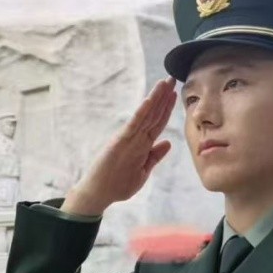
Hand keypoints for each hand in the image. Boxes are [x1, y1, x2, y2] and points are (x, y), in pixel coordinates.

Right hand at [62, 78, 176, 215]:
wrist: (97, 194)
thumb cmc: (117, 184)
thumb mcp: (142, 171)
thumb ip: (154, 157)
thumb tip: (168, 143)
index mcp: (142, 145)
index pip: (158, 123)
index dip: (167, 108)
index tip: (175, 93)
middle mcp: (136, 138)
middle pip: (154, 115)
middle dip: (164, 97)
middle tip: (173, 78)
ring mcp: (128, 139)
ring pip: (146, 116)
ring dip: (156, 99)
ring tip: (164, 83)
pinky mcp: (119, 142)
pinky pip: (134, 126)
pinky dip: (142, 113)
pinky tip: (149, 100)